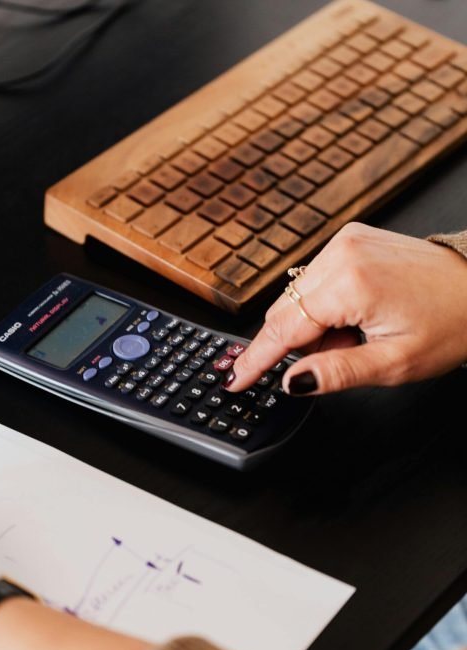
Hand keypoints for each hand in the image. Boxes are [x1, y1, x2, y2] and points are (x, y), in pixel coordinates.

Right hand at [227, 223, 466, 394]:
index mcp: (351, 284)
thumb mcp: (395, 363)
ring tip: (357, 334)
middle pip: (285, 312)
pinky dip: (323, 306)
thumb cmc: (452, 322)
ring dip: (314, 325)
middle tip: (340, 355)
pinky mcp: (348, 238)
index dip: (256, 360)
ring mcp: (344, 240)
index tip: (234, 378)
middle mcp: (341, 253)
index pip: (284, 329)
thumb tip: (292, 381)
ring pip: (296, 298)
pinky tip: (354, 314)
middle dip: (300, 343)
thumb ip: (336, 372)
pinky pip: (313, 280)